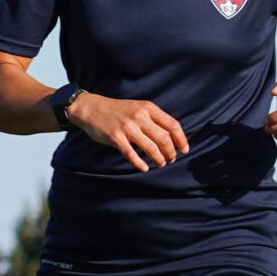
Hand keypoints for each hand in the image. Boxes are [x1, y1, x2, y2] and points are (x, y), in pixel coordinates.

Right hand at [67, 92, 188, 171]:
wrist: (92, 108)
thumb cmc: (118, 110)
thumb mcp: (138, 107)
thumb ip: (153, 118)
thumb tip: (171, 136)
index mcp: (148, 108)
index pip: (172, 125)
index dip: (181, 140)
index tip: (184, 150)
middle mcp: (140, 117)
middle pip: (164, 139)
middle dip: (170, 152)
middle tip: (171, 159)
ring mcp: (127, 128)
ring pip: (150, 148)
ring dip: (158, 159)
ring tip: (160, 163)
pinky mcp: (116, 137)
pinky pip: (131, 154)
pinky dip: (139, 163)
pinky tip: (144, 168)